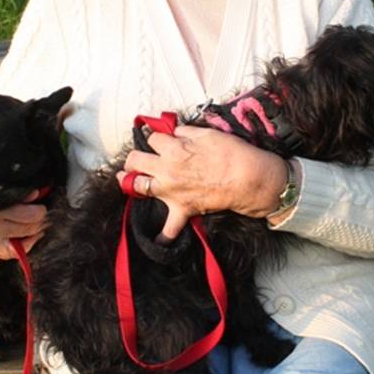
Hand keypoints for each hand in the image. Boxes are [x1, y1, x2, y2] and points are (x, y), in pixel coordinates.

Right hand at [0, 175, 47, 259]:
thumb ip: (12, 194)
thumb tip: (36, 194)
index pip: (26, 214)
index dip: (38, 209)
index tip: (41, 202)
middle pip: (27, 228)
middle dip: (39, 220)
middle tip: (43, 213)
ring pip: (23, 244)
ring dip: (35, 233)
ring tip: (39, 225)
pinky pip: (13, 253)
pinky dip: (24, 246)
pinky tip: (29, 237)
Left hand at [116, 125, 287, 241]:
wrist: (247, 178)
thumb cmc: (231, 154)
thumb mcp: (207, 133)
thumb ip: (186, 132)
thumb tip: (175, 132)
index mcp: (173, 148)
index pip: (152, 138)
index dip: (155, 137)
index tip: (159, 138)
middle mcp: (166, 170)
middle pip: (136, 160)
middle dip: (134, 157)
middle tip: (137, 157)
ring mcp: (172, 191)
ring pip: (139, 188)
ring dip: (130, 184)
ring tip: (126, 180)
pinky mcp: (183, 209)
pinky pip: (169, 228)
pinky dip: (163, 236)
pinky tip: (157, 241)